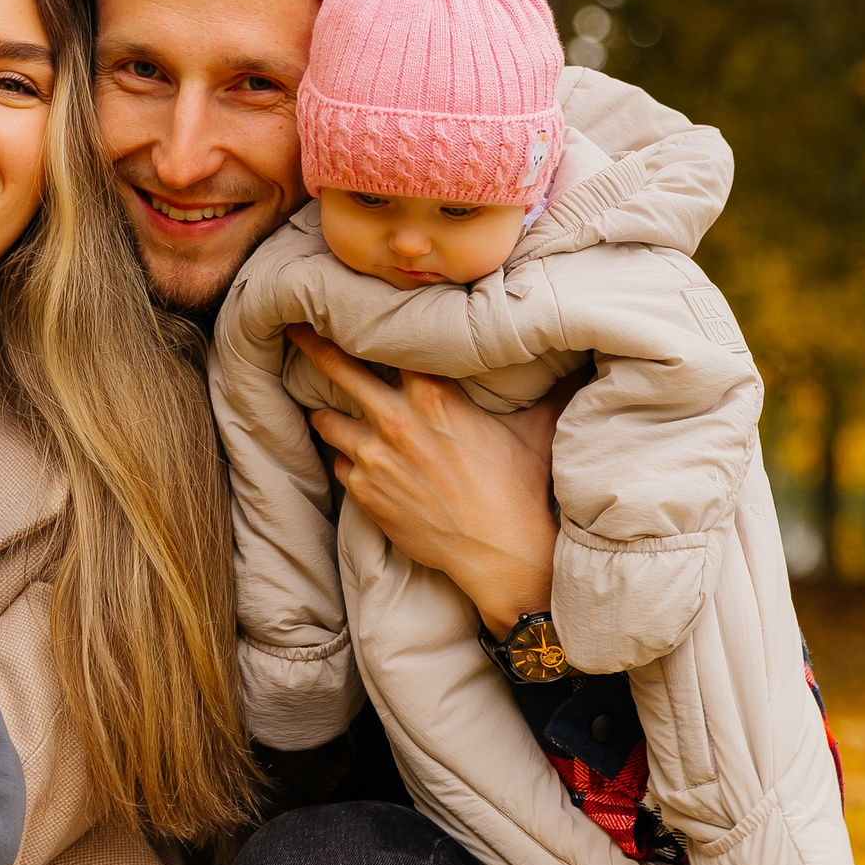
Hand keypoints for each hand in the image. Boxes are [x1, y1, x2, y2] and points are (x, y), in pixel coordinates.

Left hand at [290, 325, 577, 636]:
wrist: (502, 553)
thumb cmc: (521, 489)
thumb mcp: (534, 428)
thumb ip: (541, 389)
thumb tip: (570, 358)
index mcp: (434, 396)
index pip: (391, 343)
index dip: (372, 326)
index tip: (353, 311)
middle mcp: (395, 422)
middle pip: (338, 370)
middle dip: (314, 346)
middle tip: (294, 328)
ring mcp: (373, 460)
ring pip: (328, 420)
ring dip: (329, 413)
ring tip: (325, 406)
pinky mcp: (364, 494)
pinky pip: (340, 465)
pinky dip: (346, 460)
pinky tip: (359, 460)